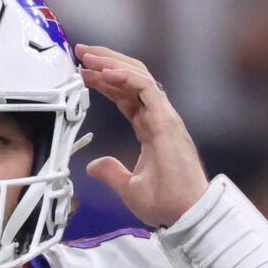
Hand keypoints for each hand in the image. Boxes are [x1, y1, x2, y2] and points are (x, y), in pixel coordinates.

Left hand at [78, 44, 209, 227]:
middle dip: (106, 62)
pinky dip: (125, 76)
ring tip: (89, 55)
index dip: (105, 82)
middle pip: (132, 78)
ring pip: (139, 76)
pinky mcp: (167, 120)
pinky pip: (146, 88)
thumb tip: (94, 166)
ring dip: (112, 62)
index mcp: (152, 129)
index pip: (126, 95)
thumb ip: (112, 172)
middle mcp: (159, 118)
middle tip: (82, 52)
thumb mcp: (128, 187)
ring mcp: (165, 117)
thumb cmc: (167, 204)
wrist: (185, 214)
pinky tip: (105, 72)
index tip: (84, 73)